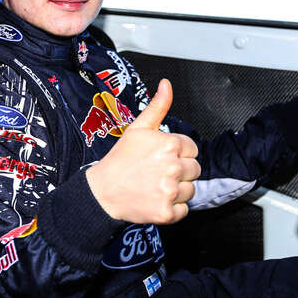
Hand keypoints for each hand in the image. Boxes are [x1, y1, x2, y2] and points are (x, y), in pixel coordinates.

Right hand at [85, 79, 200, 224]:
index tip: (161, 158)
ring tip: (155, 186)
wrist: (102, 191)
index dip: (178, 153)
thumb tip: (167, 84)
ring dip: (177, 190)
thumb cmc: (120, 160)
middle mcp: (173, 167)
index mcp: (169, 144)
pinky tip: (156, 200)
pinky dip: (173, 208)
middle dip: (180, 171)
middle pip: (195, 170)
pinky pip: (184, 209)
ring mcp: (170, 191)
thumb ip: (158, 106)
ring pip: (191, 190)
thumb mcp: (138, 129)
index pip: (192, 149)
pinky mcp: (168, 212)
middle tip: (157, 173)